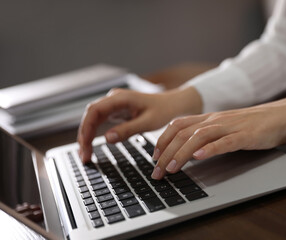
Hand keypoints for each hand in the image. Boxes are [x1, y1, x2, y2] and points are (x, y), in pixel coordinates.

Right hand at [78, 87, 201, 162]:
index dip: (86, 128)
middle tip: (84, 156)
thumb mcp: (148, 122)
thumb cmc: (163, 110)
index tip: (85, 146)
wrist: (173, 104)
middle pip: (90, 115)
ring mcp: (114, 104)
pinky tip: (91, 146)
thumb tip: (107, 139)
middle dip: (84, 135)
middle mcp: (114, 99)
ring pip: (93, 119)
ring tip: (85, 155)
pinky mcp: (116, 111)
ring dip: (87, 136)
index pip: (94, 111)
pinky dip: (94, 134)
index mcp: (121, 98)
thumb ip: (128, 130)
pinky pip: (100, 122)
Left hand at [151, 93, 285, 178]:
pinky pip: (224, 142)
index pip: (177, 125)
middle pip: (183, 133)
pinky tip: (199, 157)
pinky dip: (209, 149)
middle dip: (165, 153)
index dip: (162, 140)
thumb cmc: (253, 123)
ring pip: (199, 137)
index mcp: (209, 118)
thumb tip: (188, 149)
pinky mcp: (245, 136)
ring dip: (181, 153)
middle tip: (156, 172)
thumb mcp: (225, 126)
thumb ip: (207, 134)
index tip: (153, 156)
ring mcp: (229, 127)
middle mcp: (215, 120)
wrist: (281, 115)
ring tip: (171, 168)